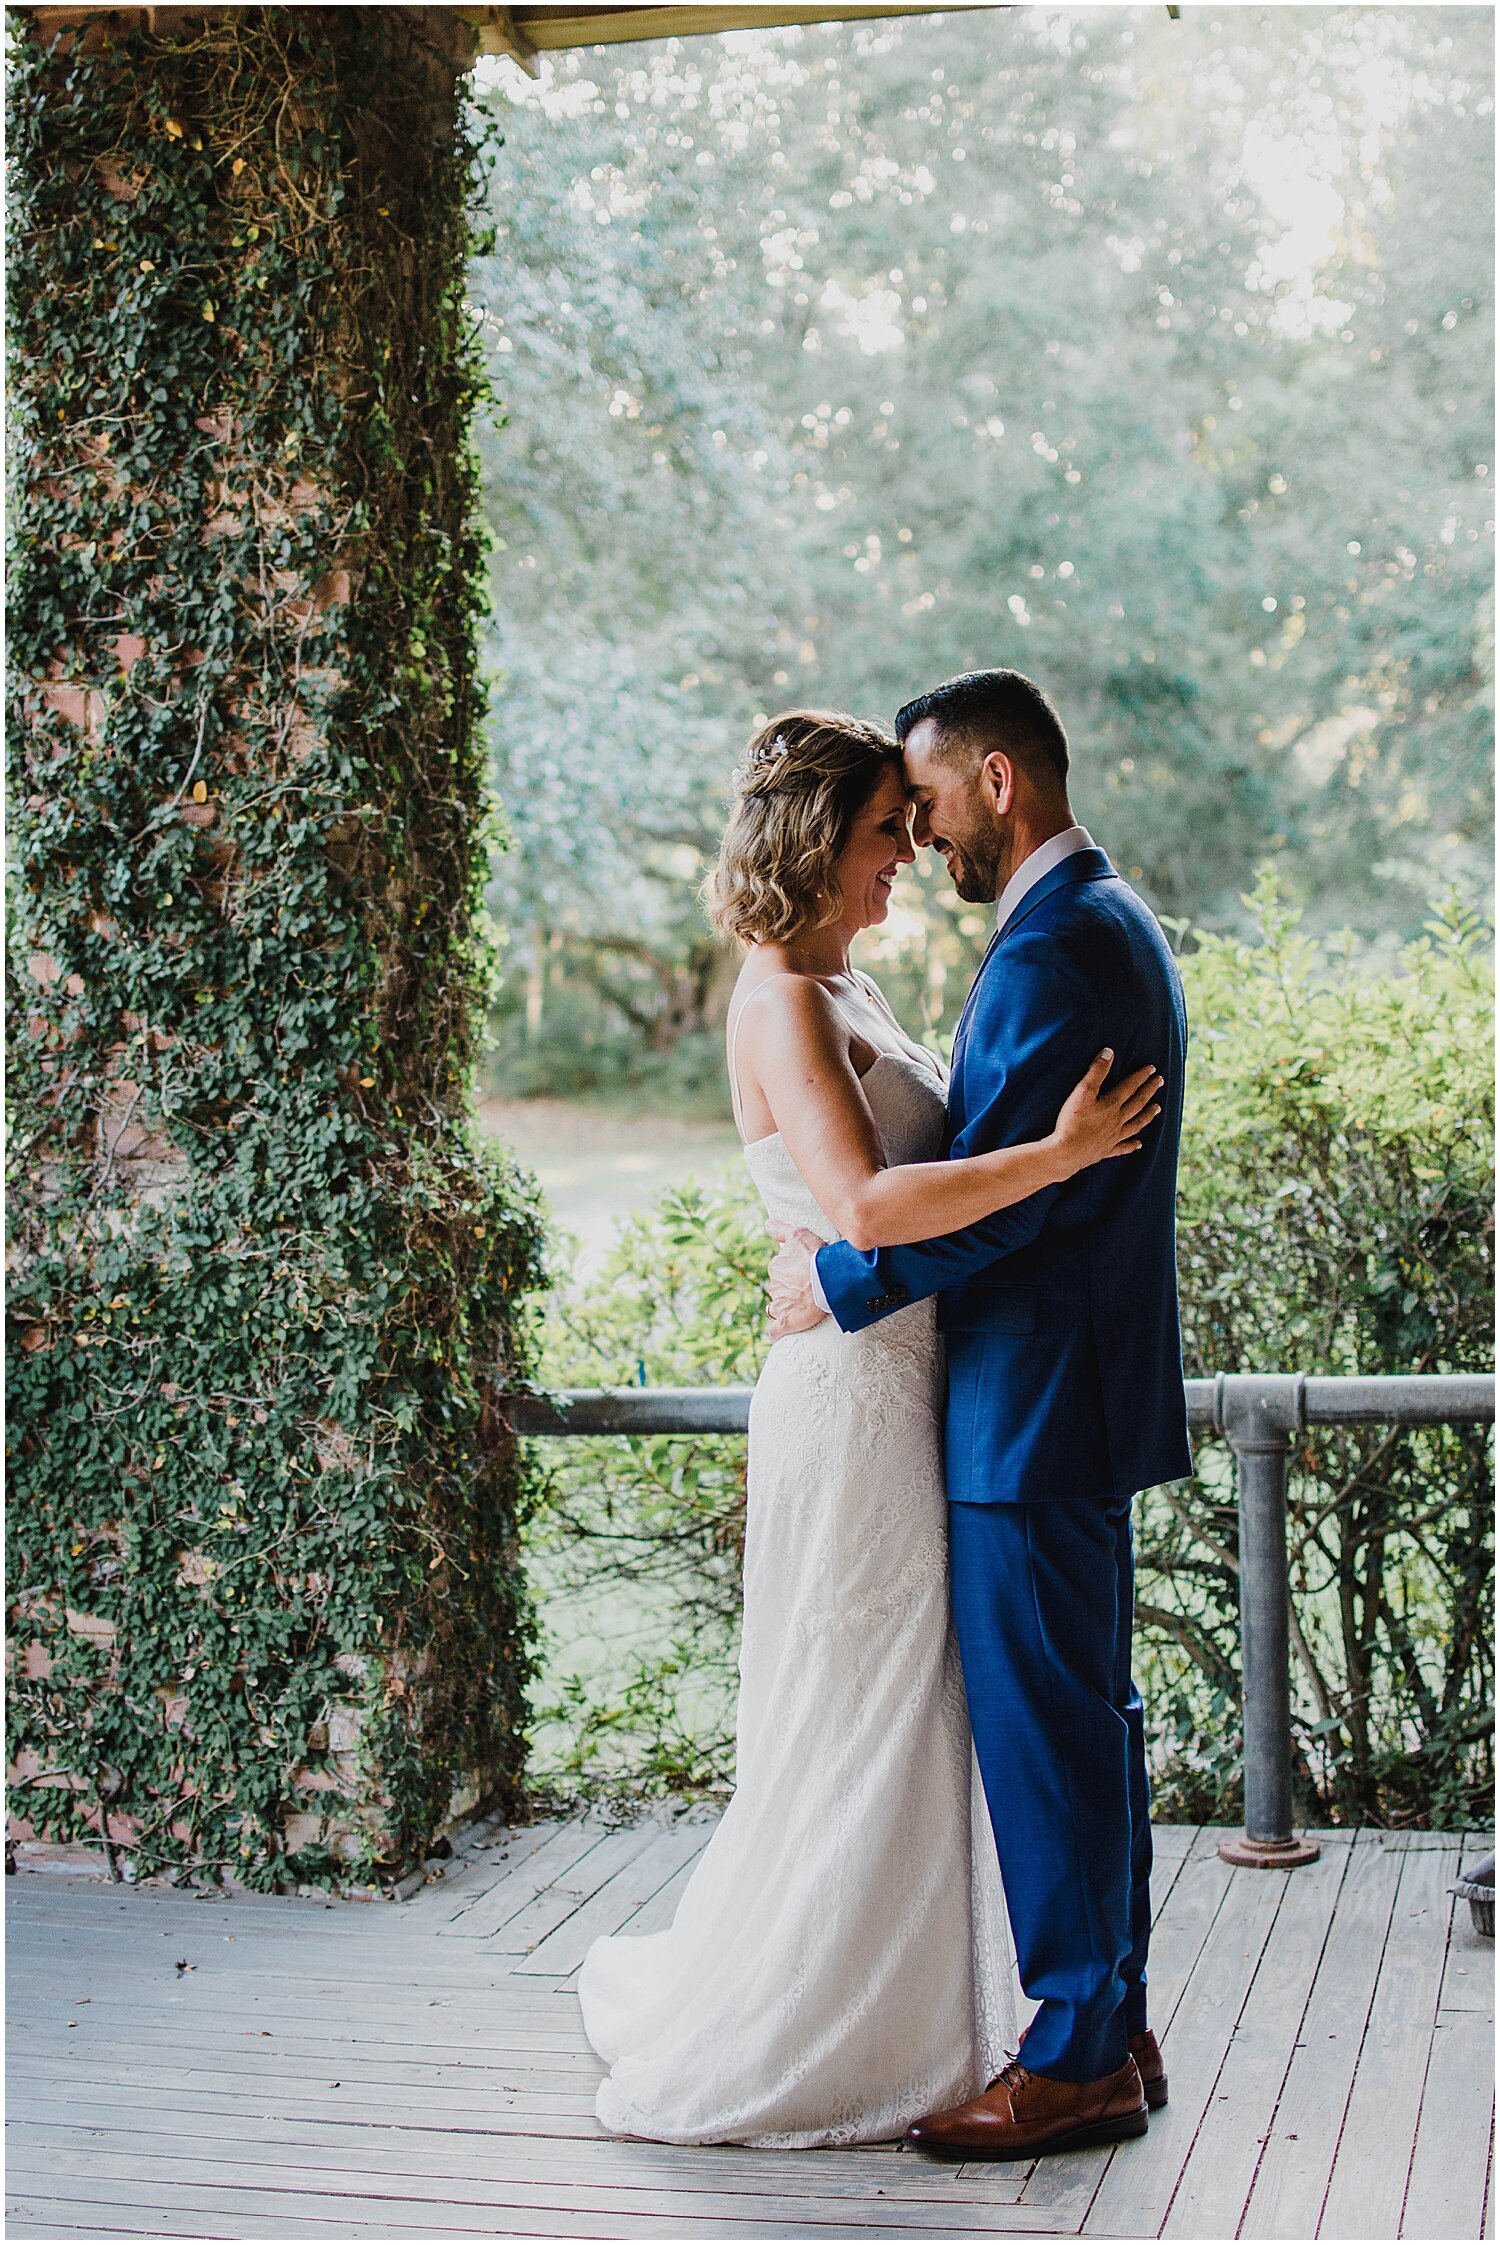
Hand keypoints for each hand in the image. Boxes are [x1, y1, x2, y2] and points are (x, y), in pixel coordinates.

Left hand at [766, 1223, 830, 1339]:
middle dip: (790, 1289)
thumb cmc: (817, 1257)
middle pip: (780, 1288)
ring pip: (779, 1306)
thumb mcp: (799, 1235)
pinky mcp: (785, 1322)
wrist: (829, 1281)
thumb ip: (781, 1229)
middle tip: (809, 1289)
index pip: (780, 1270)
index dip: (793, 1272)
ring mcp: (779, 1304)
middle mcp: (775, 1285)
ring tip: (806, 1307)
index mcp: (776, 1266)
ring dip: (789, 1306)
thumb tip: (766, 1224)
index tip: (805, 1273)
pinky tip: (780, 1333)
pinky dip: (776, 1332)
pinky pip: (775, 1330)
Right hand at [1049, 1050, 1163, 1176]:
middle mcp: (1117, 1120)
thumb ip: (1096, 1071)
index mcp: (1112, 1105)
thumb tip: (1109, 1052)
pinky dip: (1132, 1145)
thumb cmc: (1072, 1122)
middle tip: (1160, 1082)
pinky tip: (1138, 1144)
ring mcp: (1113, 1137)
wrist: (1066, 1153)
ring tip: (1157, 1108)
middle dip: (1149, 1091)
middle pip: (1137, 1103)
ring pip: (1136, 1124)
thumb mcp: (1082, 1092)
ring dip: (1147, 1115)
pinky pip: (1123, 1147)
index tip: (1152, 1069)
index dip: (1141, 1076)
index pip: (1130, 1087)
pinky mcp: (1106, 1150)